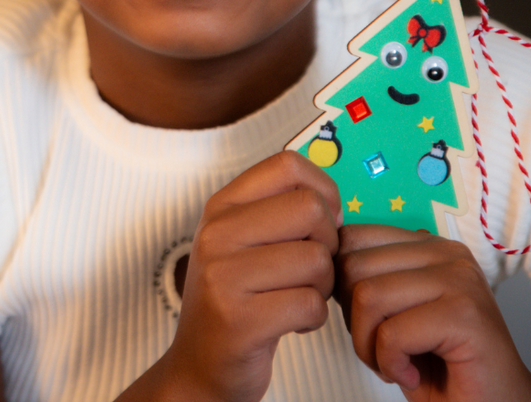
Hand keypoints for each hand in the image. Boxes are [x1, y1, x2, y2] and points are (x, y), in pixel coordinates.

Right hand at [133, 152, 342, 401]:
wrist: (199, 365)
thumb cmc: (234, 301)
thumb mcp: (241, 242)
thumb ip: (276, 210)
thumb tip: (330, 198)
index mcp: (221, 207)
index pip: (287, 164)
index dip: (321, 189)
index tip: (320, 220)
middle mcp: (216, 234)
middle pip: (311, 209)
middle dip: (327, 244)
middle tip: (309, 268)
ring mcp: (223, 276)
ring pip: (316, 260)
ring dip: (322, 287)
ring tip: (296, 297)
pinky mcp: (239, 319)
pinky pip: (310, 305)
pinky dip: (313, 319)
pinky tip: (290, 323)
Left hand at [335, 225, 530, 401]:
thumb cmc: (440, 367)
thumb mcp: (392, 312)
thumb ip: (366, 279)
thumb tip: (324, 257)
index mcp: (427, 245)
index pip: (351, 238)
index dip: (341, 286)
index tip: (367, 322)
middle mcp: (447, 253)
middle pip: (353, 267)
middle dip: (353, 320)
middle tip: (384, 350)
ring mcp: (460, 280)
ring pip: (368, 297)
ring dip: (369, 346)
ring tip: (397, 363)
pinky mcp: (465, 316)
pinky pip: (392, 333)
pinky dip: (390, 364)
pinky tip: (413, 375)